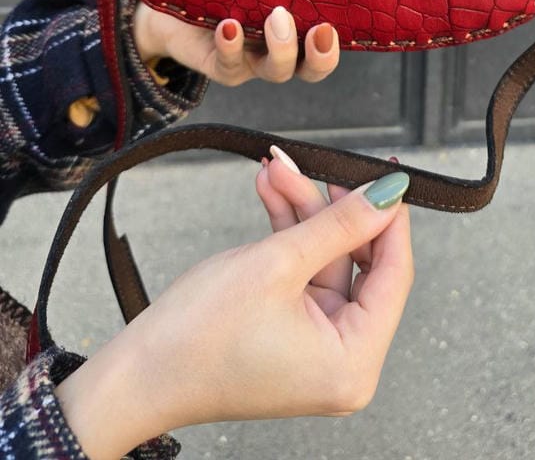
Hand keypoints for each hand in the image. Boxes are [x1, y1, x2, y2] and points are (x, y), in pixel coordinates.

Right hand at [55, 158, 412, 458]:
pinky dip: (287, 234)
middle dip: (328, 208)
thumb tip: (388, 194)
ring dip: (301, 212)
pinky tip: (270, 193)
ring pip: (325, 259)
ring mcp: (315, 348)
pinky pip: (302, 272)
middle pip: (357, 263)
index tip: (385, 174)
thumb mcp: (279, 263)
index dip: (388, 218)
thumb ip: (339, 223)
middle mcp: (343, 362)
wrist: (136, 373)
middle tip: (315, 165)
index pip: (394, 274)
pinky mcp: (290, 333)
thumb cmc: (197, 337)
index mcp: (354, 362)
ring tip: (277, 170)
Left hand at [132, 1, 338, 85]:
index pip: (325, 46)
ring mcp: (251, 60)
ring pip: (276, 71)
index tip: (331, 24)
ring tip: (276, 15)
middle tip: (319, 29)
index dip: (333, 45)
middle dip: (320, 55)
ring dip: (281, 48)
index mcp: (296, 30)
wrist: (175, 7)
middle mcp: (278, 50)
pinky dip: (232, 45)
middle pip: (310, 69)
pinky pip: (229, 64)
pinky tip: (229, 25)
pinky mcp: (220, 64)